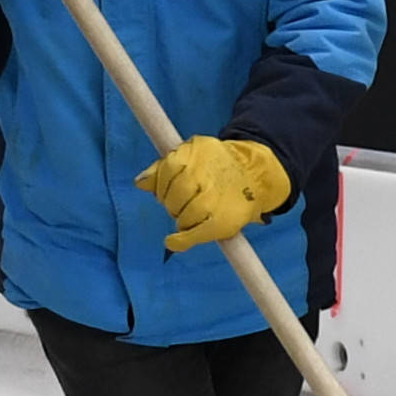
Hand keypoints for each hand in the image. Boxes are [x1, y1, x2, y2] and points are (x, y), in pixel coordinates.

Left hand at [135, 136, 290, 251]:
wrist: (255, 174)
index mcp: (195, 153)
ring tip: (193, 214)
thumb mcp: (192, 154)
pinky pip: (192, 234)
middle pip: (172, 196)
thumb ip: (163, 167)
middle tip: (184, 203)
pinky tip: (173, 241)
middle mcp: (204, 175)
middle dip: (173, 202)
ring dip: (182, 218)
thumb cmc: (217, 166)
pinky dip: (180, 240)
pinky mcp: (222, 221)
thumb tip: (140, 183)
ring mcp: (213, 199)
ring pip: (181, 216)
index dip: (163, 184)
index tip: (171, 189)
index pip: (166, 172)